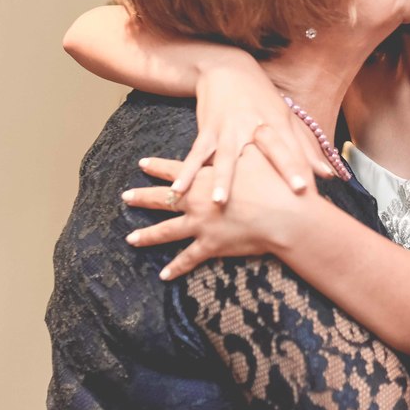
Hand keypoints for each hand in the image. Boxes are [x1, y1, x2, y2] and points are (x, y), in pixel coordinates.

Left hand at [123, 147, 311, 279]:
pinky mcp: (211, 246)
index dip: (158, 166)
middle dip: (142, 197)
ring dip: (147, 235)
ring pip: (167, 231)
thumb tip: (246, 134)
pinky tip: (164, 275)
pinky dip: (177, 268)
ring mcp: (200, 225)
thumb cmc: (273, 183)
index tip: (142, 164)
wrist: (284, 216)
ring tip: (130, 239)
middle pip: (162, 199)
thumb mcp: (260, 154)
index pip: (175, 169)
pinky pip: (189, 259)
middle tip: (125, 197)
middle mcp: (196, 202)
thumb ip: (247, 146)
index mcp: (205, 178)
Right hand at [173, 58, 336, 202]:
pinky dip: (187, 171)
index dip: (303, 168)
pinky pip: (196, 153)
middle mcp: (257, 127)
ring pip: (226, 157)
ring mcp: (230, 129)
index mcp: (279, 125)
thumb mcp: (286, 118)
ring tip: (219, 202)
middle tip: (292, 191)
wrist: (229, 68)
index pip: (295, 150)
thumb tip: (328, 175)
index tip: (312, 189)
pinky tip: (178, 189)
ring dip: (222, 179)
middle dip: (283, 169)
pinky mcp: (208, 129)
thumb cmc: (262, 98)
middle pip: (272, 150)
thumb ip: (305, 149)